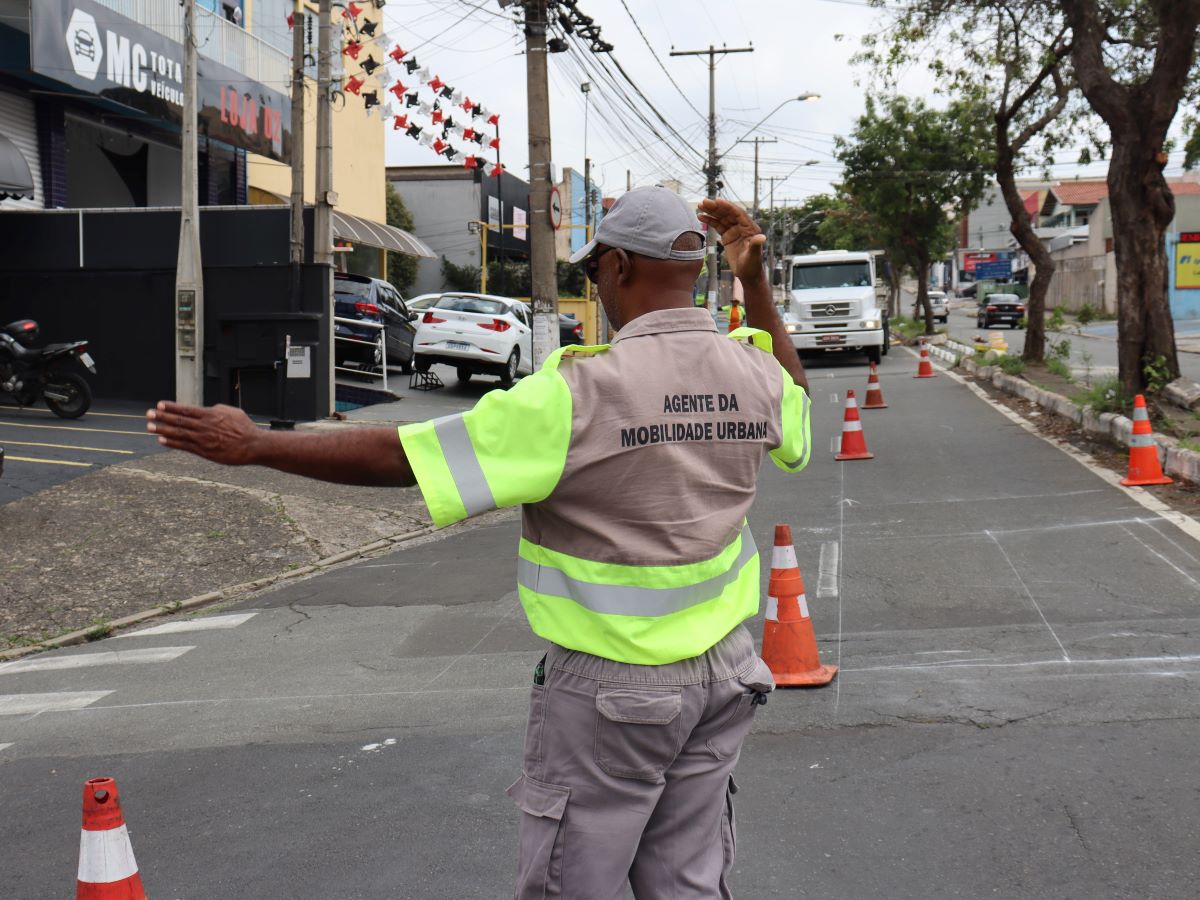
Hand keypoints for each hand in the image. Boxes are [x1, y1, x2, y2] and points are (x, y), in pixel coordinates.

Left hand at [146, 401, 262, 465]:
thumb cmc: (244, 428)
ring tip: (149, 427)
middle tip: (148, 414)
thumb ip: (216, 409)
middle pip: (179, 421)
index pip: (186, 410)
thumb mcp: (232, 412)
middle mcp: (204, 426)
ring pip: (179, 433)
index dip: (171, 407)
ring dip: (162, 430)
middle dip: (162, 417)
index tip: (159, 405)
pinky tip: (161, 440)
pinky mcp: (205, 452)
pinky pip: (185, 447)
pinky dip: (172, 443)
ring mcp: (203, 440)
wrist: (253, 445)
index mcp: (210, 415)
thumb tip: (207, 408)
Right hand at [697, 198, 766, 282]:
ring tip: (699, 206)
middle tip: (703, 202)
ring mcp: (734, 230)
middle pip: (728, 213)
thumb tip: (762, 237)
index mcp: (750, 228)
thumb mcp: (753, 257)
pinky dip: (710, 221)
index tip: (716, 201)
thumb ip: (755, 246)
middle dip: (716, 207)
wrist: (748, 275)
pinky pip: (718, 225)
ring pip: (722, 217)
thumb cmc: (753, 266)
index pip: (738, 214)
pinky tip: (701, 217)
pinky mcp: (728, 236)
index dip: (727, 207)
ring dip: (711, 211)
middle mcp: (742, 227)